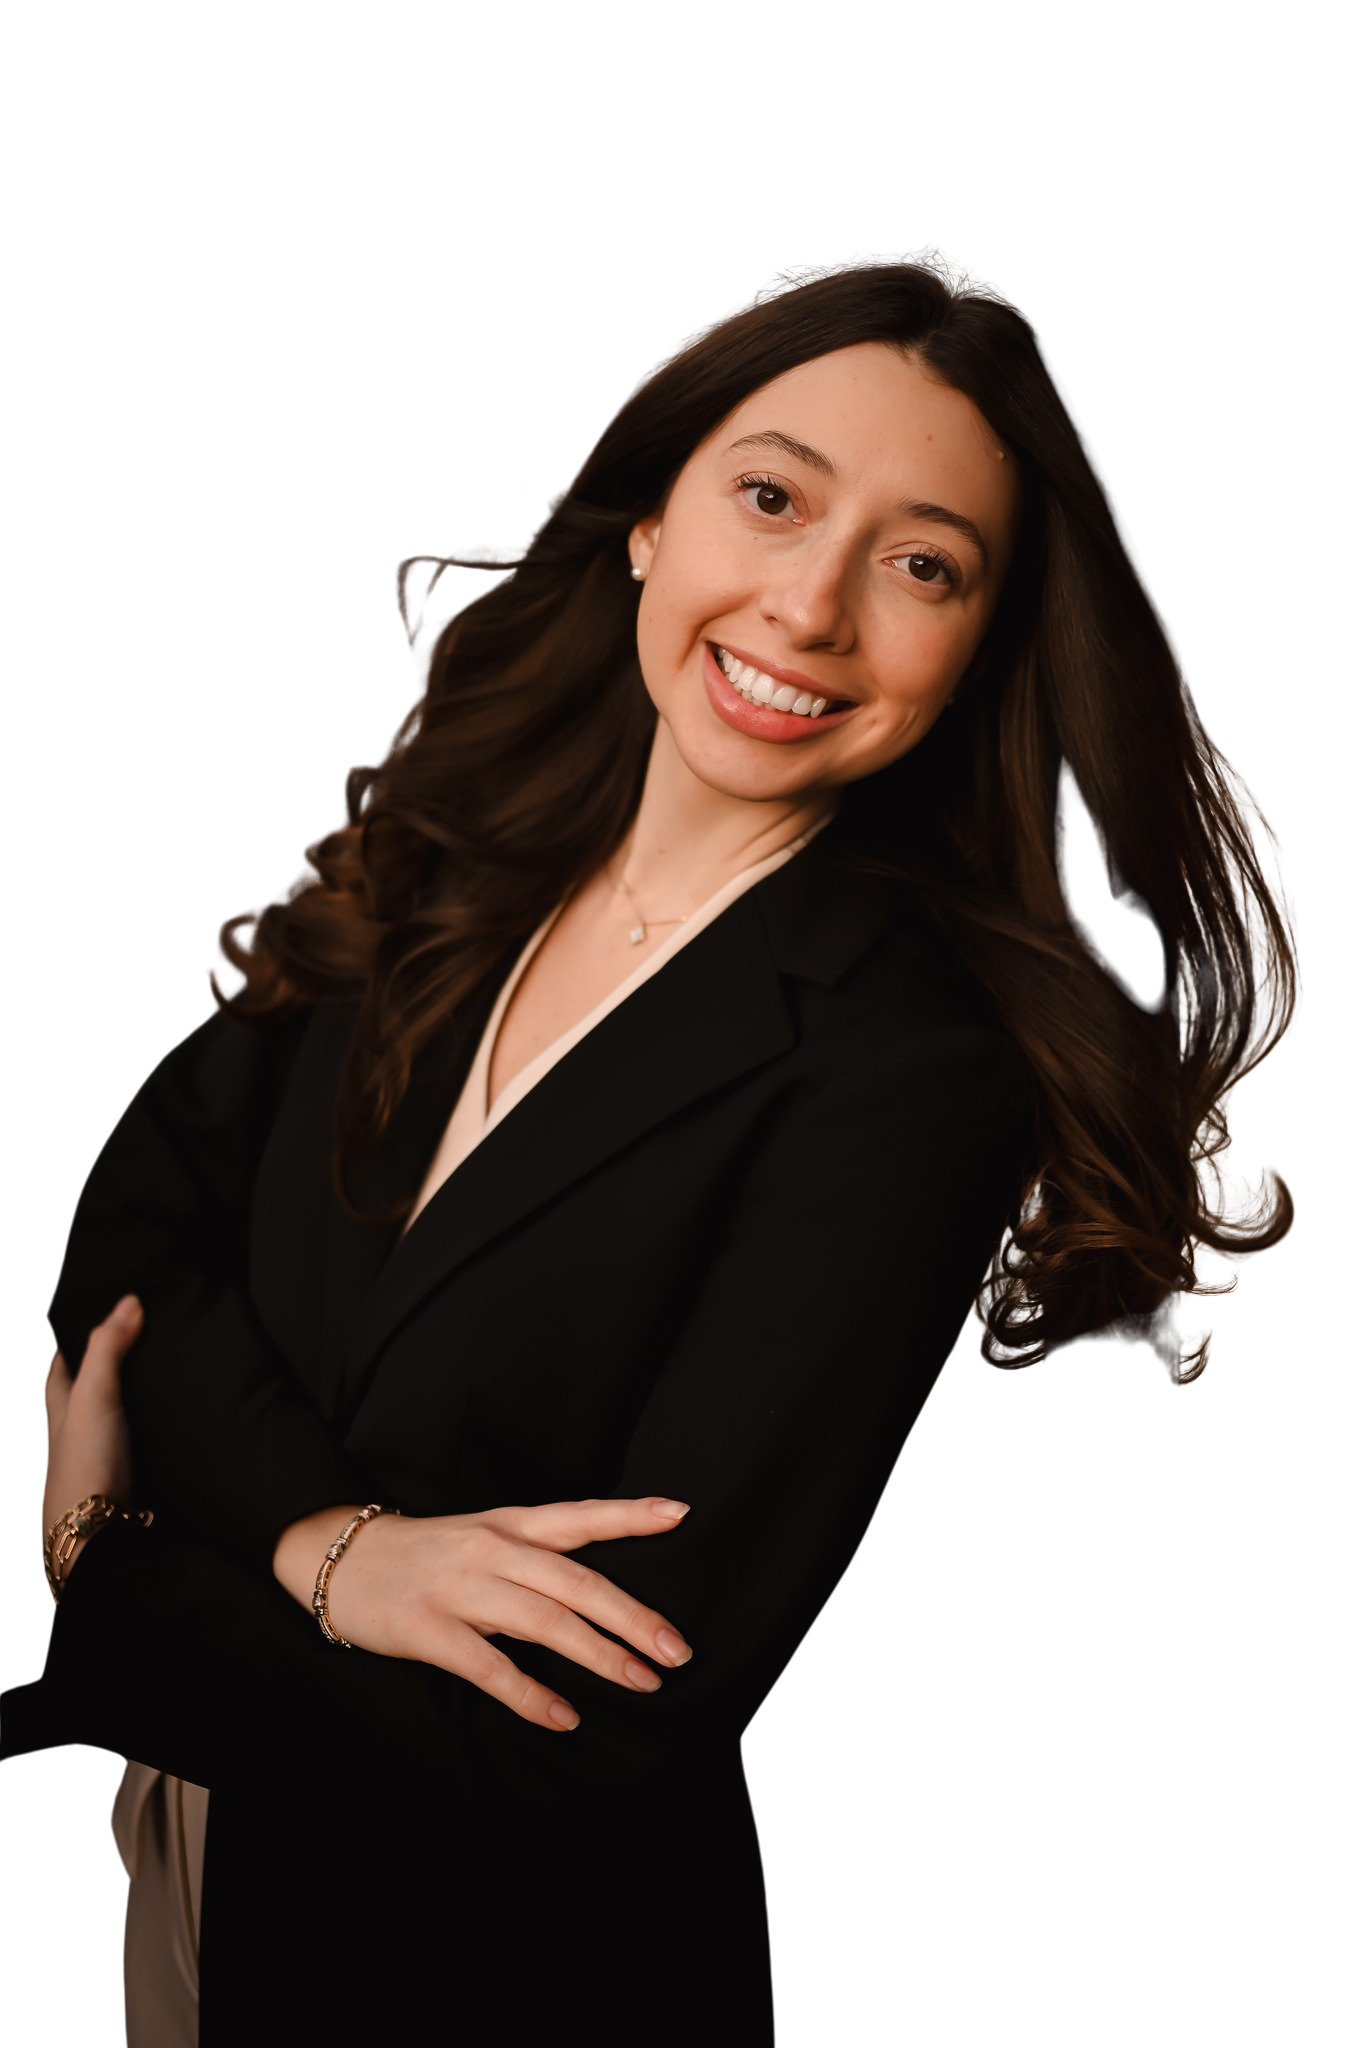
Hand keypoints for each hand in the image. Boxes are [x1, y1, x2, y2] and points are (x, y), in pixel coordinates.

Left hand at [41, 1295, 142, 1583]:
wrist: (98, 1536)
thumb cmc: (84, 1464)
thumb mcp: (93, 1395)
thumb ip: (108, 1348)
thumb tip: (129, 1300)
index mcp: (59, 1410)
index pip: (60, 1367)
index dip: (74, 1341)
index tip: (95, 1316)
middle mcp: (76, 1434)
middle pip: (88, 1392)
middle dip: (110, 1368)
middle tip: (141, 1341)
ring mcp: (101, 1459)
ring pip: (116, 1420)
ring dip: (137, 1402)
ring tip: (169, 1376)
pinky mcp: (129, 1481)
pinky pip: (141, 1447)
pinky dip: (157, 1432)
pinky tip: (177, 1425)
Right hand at [317, 1497, 694, 1732]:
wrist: (341, 1559)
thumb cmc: (427, 1554)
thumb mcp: (483, 1536)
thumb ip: (536, 1559)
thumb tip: (600, 1597)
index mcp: (509, 1524)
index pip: (580, 1516)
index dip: (630, 1515)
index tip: (679, 1513)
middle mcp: (492, 1549)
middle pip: (578, 1582)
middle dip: (633, 1617)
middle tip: (677, 1650)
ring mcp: (461, 1588)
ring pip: (546, 1622)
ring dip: (600, 1656)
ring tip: (641, 1681)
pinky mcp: (430, 1630)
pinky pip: (491, 1668)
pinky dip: (533, 1696)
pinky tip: (565, 1716)